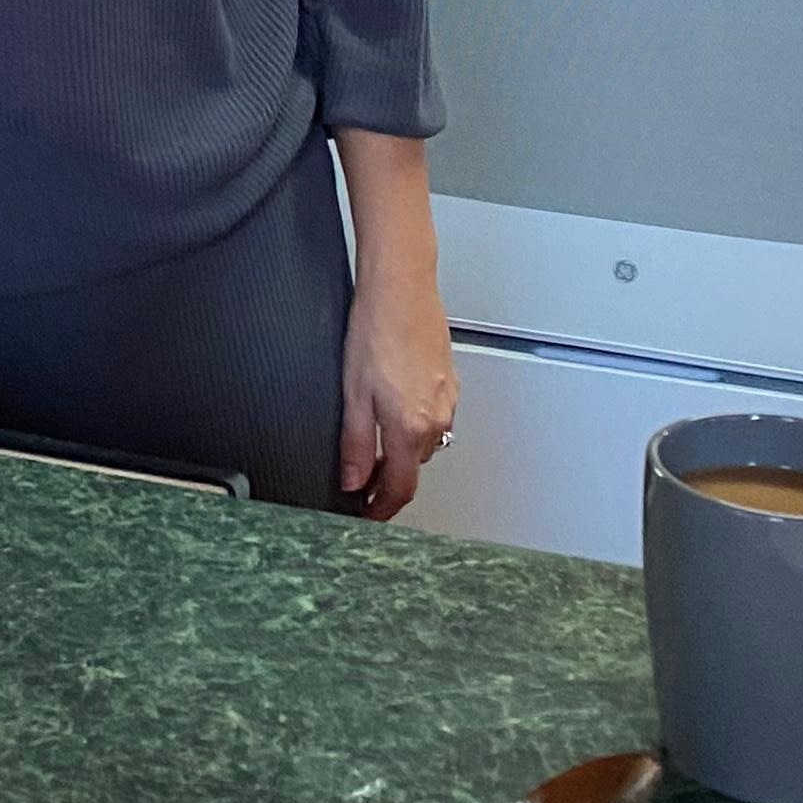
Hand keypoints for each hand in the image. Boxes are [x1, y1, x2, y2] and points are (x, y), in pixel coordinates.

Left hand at [338, 261, 457, 519]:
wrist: (402, 287)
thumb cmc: (375, 330)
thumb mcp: (353, 393)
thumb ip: (356, 443)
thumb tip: (354, 481)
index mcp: (411, 426)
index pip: (401, 488)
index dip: (382, 509)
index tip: (367, 515)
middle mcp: (437, 418)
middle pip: (415, 467)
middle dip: (389, 479)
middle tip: (361, 481)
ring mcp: (447, 399)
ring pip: (425, 442)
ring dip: (402, 451)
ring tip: (374, 446)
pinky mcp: (449, 381)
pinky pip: (434, 417)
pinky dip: (413, 426)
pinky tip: (392, 408)